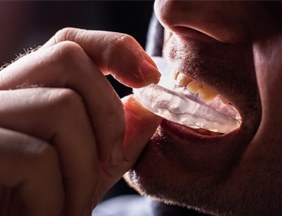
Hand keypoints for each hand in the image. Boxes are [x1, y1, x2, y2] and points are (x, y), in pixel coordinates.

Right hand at [0, 28, 160, 214]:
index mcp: (30, 91)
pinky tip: (46, 215)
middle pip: (68, 58)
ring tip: (73, 205)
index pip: (70, 42)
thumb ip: (121, 139)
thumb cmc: (44, 202)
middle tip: (109, 162)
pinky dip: (54, 198)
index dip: (115, 48)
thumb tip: (151, 109)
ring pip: (60, 105)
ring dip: (84, 168)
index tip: (149, 75)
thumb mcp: (91, 168)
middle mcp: (2, 92)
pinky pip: (36, 157)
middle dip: (108, 114)